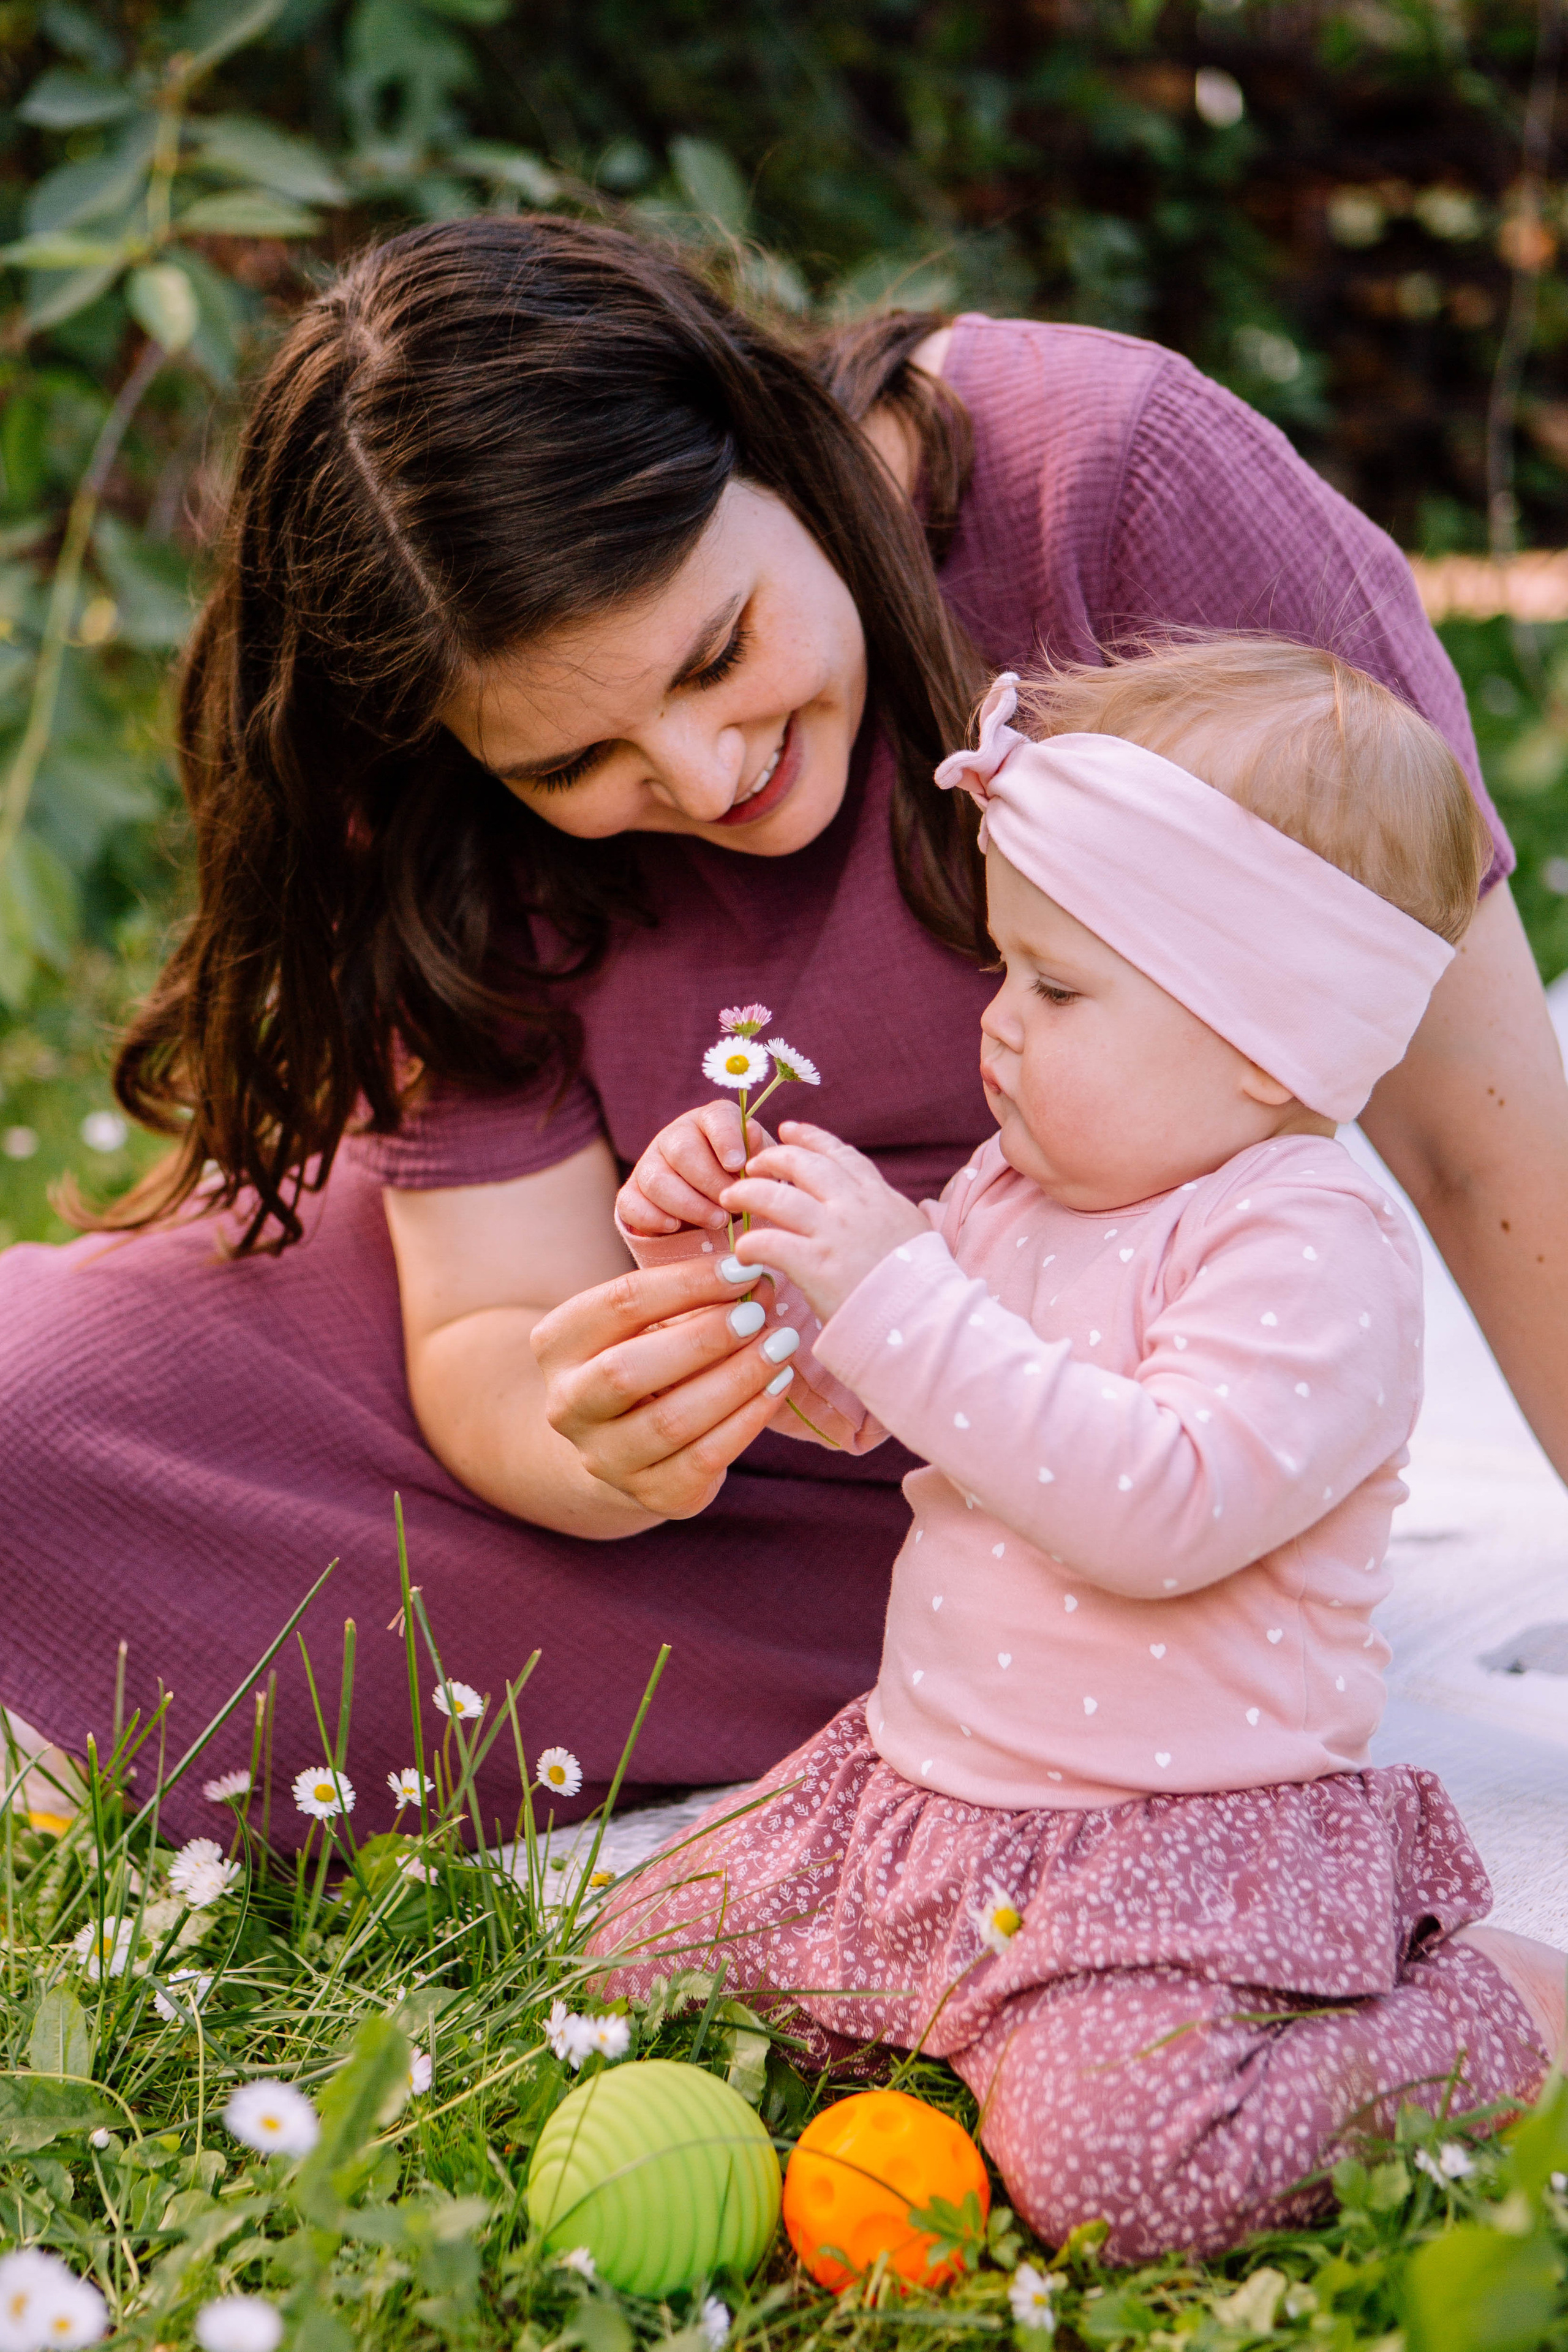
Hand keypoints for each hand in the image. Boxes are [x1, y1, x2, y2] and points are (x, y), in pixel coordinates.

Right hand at [530, 1256, 800, 1517]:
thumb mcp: (653, 1320)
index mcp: (558, 1345)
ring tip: (780, 1346)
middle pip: (627, 1371)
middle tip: (758, 1315)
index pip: (619, 1304)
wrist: (630, 1443)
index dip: (686, 1283)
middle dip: (702, 1338)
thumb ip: (695, 1296)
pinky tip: (778, 1386)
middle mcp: (567, 1406)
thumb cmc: (649, 1357)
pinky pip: (704, 1458)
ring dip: (736, 1379)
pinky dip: (748, 1419)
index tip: (743, 1269)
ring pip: (671, 1421)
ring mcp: (605, 1458)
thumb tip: (757, 1276)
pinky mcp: (652, 1494)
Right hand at [617, 1102, 777, 1235]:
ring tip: (716, 1221)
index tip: (737, 1165)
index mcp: (711, 1120)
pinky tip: (675, 1228)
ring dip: (688, 1205)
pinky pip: (631, 1203)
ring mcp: (649, 1163)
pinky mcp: (632, 1192)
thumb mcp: (758, 1163)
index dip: (726, 1140)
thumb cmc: (742, 1179)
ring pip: (656, 1180)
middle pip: (683, 1151)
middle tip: (731, 1205)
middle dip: (709, 1182)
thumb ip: (759, 1151)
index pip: (716, 1118)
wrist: (712, 1206)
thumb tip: (752, 1131)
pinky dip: (652, 1218)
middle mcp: (676, 1135)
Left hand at [720, 1121, 929, 1320]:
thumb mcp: (914, 1231)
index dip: (810, 1138)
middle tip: (751, 1165)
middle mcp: (854, 1205)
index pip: (839, 1154)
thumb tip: (882, 1210)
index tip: (789, 1130)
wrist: (927, 1318)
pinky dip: (750, 1244)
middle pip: (801, 1164)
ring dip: (747, 1193)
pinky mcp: (815, 1264)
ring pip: (775, 1196)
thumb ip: (889, 1214)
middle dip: (771, 1158)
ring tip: (730, 1198)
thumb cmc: (923, 1285)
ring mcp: (833, 1232)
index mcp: (879, 1196)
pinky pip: (768, 1242)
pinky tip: (743, 1253)